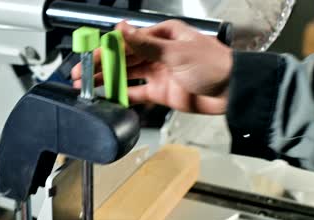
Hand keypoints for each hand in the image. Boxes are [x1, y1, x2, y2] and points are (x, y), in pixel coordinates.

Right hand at [71, 20, 232, 113]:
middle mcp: (158, 52)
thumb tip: (122, 29)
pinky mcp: (161, 91)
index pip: (127, 40)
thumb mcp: (176, 51)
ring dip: (108, 80)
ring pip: (127, 75)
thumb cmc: (214, 65)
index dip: (105, 48)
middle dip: (101, 66)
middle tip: (81, 74)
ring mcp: (158, 72)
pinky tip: (109, 97)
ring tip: (88, 86)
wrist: (232, 92)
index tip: (88, 55)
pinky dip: (123, 95)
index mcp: (162, 35)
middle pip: (123, 58)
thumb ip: (145, 44)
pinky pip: (137, 92)